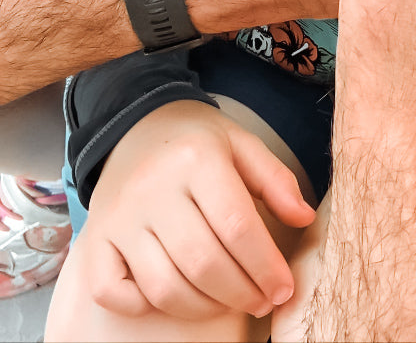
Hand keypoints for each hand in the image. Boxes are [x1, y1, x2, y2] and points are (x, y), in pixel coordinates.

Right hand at [78, 101, 313, 321]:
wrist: (137, 125)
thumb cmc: (197, 142)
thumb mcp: (242, 145)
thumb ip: (276, 180)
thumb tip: (304, 218)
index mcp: (196, 158)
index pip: (236, 226)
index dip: (265, 267)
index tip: (283, 289)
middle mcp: (153, 188)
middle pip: (203, 263)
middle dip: (241, 293)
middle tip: (261, 300)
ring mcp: (120, 217)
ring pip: (164, 286)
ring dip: (204, 306)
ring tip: (229, 300)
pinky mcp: (95, 238)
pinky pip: (113, 291)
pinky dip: (144, 305)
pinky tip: (175, 293)